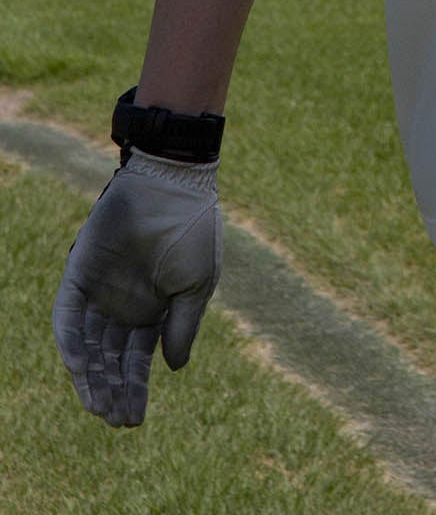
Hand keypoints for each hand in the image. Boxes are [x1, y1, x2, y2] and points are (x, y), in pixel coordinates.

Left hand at [53, 151, 222, 426]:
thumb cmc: (194, 230)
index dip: (134, 389)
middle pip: (110, 360)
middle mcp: (123, 306)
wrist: (173, 184)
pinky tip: (81, 367)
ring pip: (87, 346)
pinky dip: (71, 343)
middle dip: (112, 392)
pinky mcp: (78, 275)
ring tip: (97, 407)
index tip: (133, 422)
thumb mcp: (197, 284)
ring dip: (89, 378)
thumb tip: (173, 369)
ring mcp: (99, 292)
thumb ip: (183, 326)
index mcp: (152, 310)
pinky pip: (68, 317)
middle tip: (115, 421)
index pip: (136, 360)